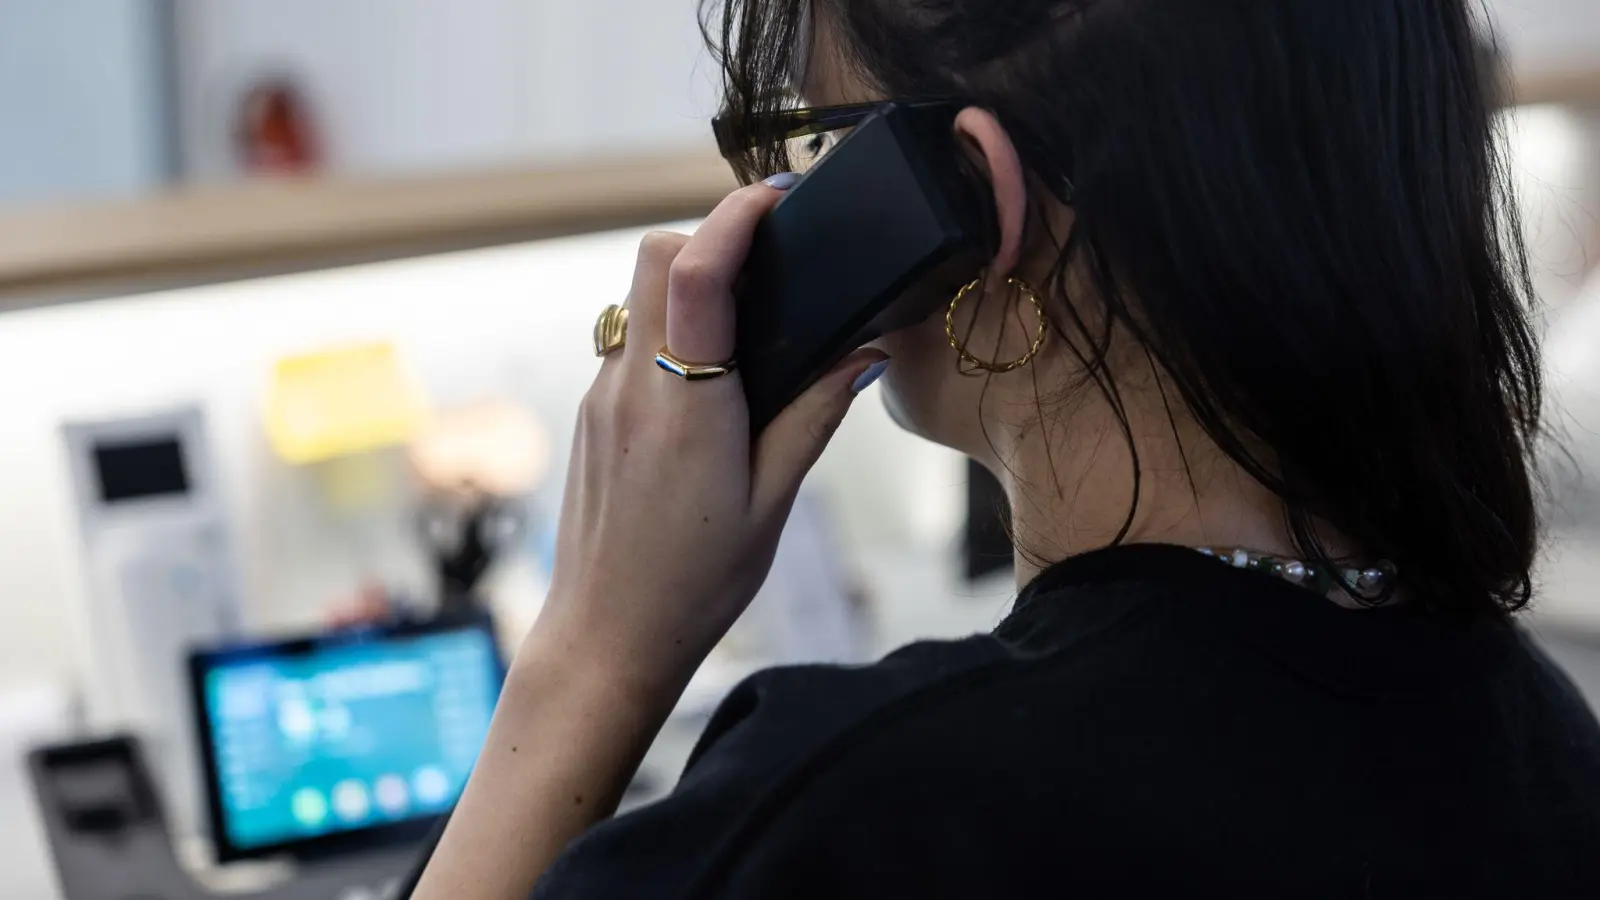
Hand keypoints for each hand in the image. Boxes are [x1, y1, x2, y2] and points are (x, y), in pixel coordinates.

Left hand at [527, 181, 887, 700]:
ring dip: (686, 287)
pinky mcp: (590, 415)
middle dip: (708, 239)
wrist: (606, 637)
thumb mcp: (773, 504)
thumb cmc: (693, 583)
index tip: (776, 197)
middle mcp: (632, 387)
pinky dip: (666, 335)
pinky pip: (625, 341)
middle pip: (653, 257)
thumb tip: (863, 355)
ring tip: (743, 335)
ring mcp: (601, 397)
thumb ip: (815, 418)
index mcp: (687, 407)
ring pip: (635, 296)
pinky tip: (706, 388)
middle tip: (765, 266)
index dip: (736, 216)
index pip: (699, 272)